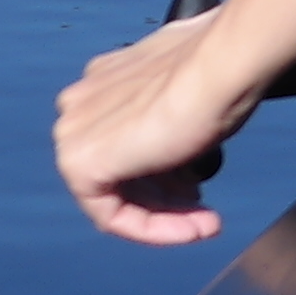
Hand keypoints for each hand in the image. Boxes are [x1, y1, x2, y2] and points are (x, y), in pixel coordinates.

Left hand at [56, 1, 265, 243]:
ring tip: (205, 223)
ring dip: (165, 215)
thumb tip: (185, 130)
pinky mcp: (80, 164)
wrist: (222, 65)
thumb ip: (171, 108)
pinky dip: (152, 228)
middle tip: (203, 208)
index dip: (168, 171)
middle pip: (120, 169)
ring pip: (116, 193)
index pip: (127, 142)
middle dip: (165, 195)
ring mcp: (74, 133)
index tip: (201, 183)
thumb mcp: (192, 89)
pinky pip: (110, 213)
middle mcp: (79, 104)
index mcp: (102, 78)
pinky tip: (192, 229)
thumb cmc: (220, 70)